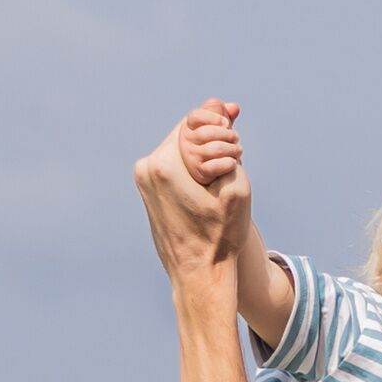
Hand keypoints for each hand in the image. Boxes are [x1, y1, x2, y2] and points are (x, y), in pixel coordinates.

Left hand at [134, 99, 247, 282]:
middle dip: (212, 140)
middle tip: (236, 157)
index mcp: (163, 164)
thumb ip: (225, 138)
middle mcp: (146, 169)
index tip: (237, 145)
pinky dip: (194, 169)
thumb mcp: (235, 185)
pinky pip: (174, 168)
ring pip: (180, 151)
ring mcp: (143, 183)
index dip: (219, 126)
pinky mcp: (148, 193)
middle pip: (184, 135)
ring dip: (204, 155)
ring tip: (227, 172)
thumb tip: (220, 104)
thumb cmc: (220, 236)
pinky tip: (211, 183)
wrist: (199, 276)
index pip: (194, 122)